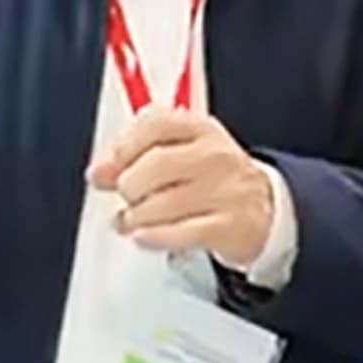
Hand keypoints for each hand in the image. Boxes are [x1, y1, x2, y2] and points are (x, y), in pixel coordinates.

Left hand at [90, 109, 277, 265]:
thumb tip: (98, 173)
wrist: (264, 208)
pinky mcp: (229, 226)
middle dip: (128, 187)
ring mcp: (225, 191)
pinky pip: (179, 233)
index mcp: (200, 128)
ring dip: (136, 217)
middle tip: (125, 198)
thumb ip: (135, 156)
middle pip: (156, 165)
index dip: (122, 148)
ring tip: (132, 221)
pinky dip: (153, 236)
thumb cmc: (212, 177)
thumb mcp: (180, 152)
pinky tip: (145, 236)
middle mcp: (215, 155)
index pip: (154, 125)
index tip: (105, 170)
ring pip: (162, 204)